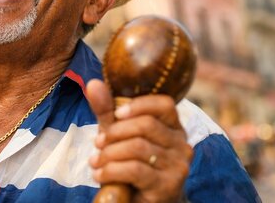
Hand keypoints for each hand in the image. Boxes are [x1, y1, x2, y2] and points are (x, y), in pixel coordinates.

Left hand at [86, 78, 192, 202]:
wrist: (141, 202)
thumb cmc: (130, 164)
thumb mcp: (117, 135)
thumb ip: (107, 110)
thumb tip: (93, 83)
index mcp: (173, 127)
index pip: (165, 104)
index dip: (139, 105)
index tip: (116, 115)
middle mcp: (181, 144)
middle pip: (147, 125)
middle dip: (115, 132)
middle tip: (97, 143)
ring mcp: (177, 166)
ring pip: (138, 147)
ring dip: (109, 154)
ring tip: (96, 161)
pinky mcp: (168, 186)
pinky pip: (135, 169)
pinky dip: (111, 170)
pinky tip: (100, 175)